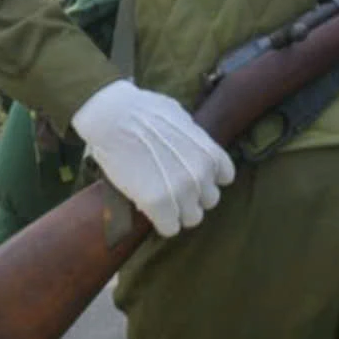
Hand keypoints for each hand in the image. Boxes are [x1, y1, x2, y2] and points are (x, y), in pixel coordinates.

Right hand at [71, 78, 234, 237]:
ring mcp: (182, 190)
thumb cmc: (141, 109)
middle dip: (192, 195)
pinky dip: (161, 222)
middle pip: (208, 200)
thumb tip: (190, 151)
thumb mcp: (180, 119)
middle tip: (169, 186)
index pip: (225, 178)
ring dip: (177, 212)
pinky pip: (170, 228)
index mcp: (210, 153)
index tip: (188, 174)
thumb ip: (192, 141)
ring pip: (192, 218)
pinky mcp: (158, 204)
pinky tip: (149, 208)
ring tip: (159, 199)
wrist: (112, 116)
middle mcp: (202, 174)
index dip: (206, 177)